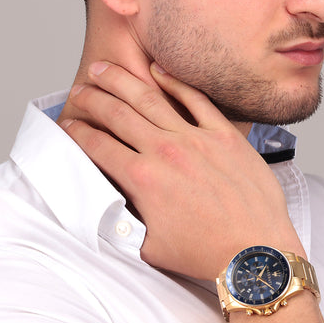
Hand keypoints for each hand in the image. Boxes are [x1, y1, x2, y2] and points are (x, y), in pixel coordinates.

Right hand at [62, 62, 303, 278]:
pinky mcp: (224, 135)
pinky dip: (174, 82)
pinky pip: (196, 99)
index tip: (68, 124)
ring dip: (122, 81)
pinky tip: (157, 70)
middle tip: (79, 89)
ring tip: (105, 69)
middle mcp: (165, 152)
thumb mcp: (149, 247)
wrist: (254, 251)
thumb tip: (108, 213)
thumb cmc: (206, 253)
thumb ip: (124, 226)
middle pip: (117, 114)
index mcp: (143, 180)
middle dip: (91, 99)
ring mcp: (196, 139)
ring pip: (150, 98)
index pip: (98, 146)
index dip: (77, 132)